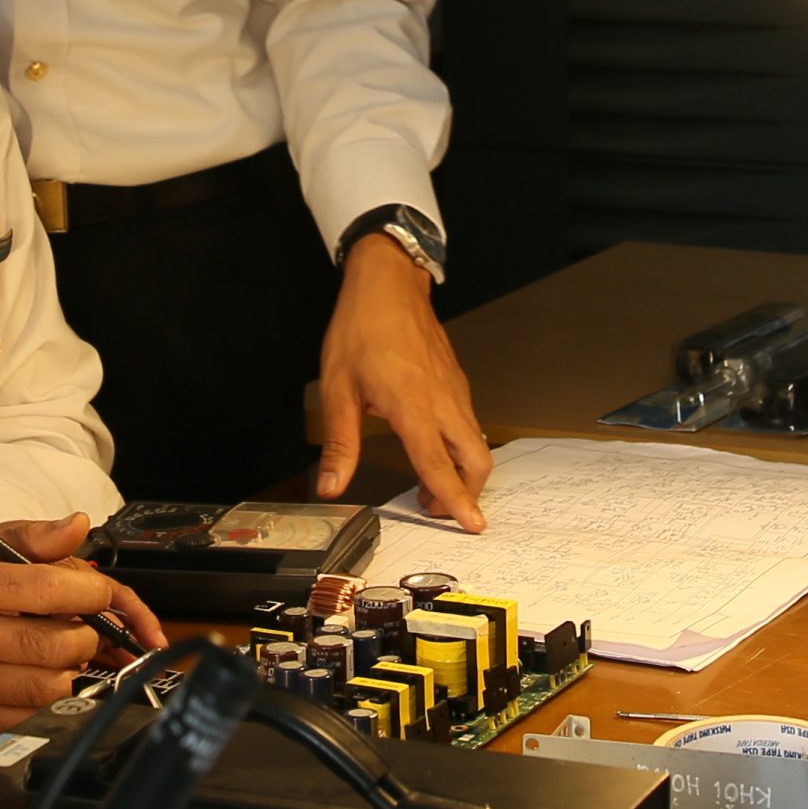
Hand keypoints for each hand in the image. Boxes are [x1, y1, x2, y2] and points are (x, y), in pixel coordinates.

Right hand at [0, 515, 160, 738]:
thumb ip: (27, 538)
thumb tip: (78, 526)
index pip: (49, 589)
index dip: (92, 593)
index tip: (100, 594)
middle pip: (58, 644)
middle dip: (87, 635)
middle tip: (82, 627)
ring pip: (50, 687)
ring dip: (70, 672)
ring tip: (60, 656)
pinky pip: (29, 720)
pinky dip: (48, 705)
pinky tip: (41, 684)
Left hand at [315, 235, 491, 531]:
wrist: (388, 283)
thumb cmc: (360, 330)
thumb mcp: (338, 389)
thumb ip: (340, 442)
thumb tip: (331, 487)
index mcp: (413, 407)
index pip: (439, 465)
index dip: (455, 499)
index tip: (473, 525)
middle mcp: (443, 402)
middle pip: (475, 460)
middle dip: (466, 492)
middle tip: (434, 508)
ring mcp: (455, 390)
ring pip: (476, 442)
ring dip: (462, 470)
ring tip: (429, 485)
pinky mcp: (455, 380)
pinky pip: (469, 423)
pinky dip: (461, 447)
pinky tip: (434, 446)